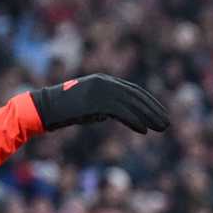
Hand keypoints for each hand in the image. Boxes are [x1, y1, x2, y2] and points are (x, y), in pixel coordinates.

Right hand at [30, 74, 170, 133]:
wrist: (46, 108)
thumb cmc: (66, 109)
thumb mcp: (90, 106)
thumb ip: (106, 107)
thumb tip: (117, 115)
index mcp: (106, 81)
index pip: (134, 91)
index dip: (149, 102)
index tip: (160, 113)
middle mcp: (106, 82)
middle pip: (137, 96)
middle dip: (153, 110)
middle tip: (166, 123)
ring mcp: (101, 90)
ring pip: (132, 104)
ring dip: (149, 117)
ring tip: (161, 128)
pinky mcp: (96, 101)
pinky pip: (121, 112)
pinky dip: (134, 121)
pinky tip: (143, 130)